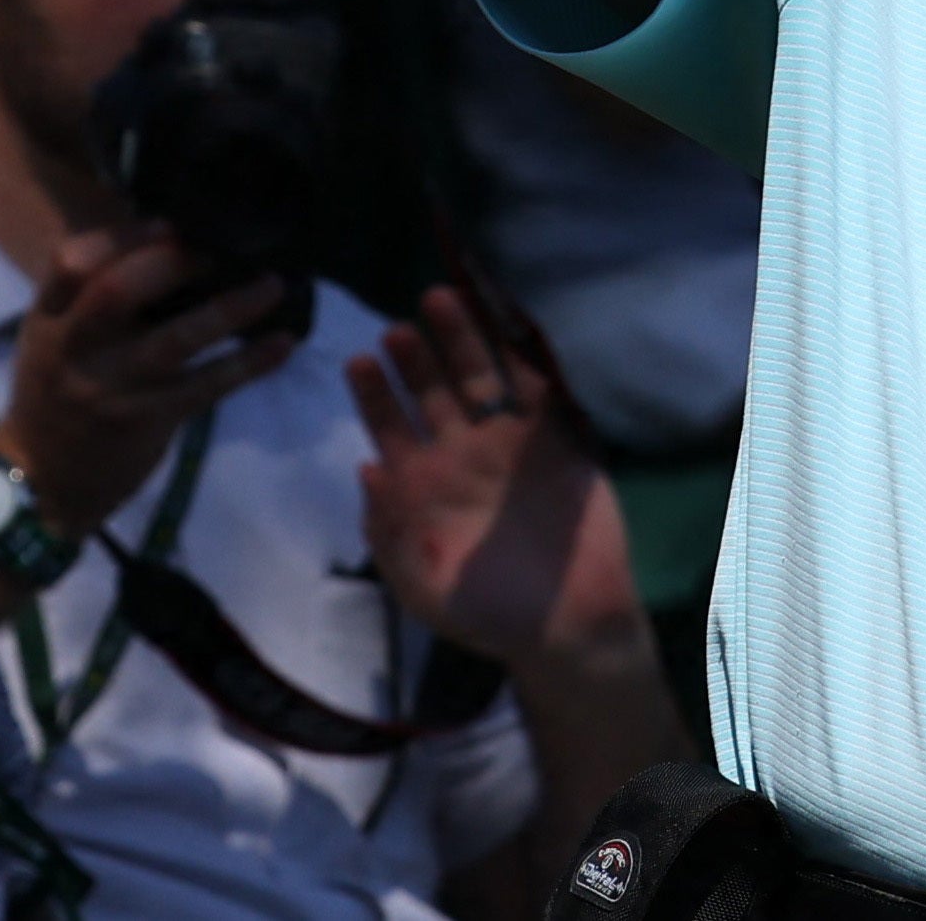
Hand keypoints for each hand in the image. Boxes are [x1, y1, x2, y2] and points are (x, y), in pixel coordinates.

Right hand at [3, 216, 305, 530]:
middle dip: (172, 261)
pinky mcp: (148, 420)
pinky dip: (248, 364)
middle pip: (118, 291)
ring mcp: (114, 388)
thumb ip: (90, 294)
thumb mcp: (52, 337)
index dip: (121, 235)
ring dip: (229, 308)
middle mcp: (77, 348)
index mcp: (50, 319)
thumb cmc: (56, 392)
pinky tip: (283, 344)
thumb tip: (164, 236)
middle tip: (217, 249)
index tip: (166, 222)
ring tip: (272, 284)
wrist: (45, 482)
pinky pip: (205, 388)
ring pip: (174, 340)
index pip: (70, 262)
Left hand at [348, 287, 639, 681]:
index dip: (374, 395)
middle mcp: (459, 453)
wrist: (567, 624)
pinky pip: (532, 388)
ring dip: (459, 341)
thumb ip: (388, 534)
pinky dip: (517, 355)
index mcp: (421, 486)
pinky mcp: (553, 437)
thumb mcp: (421, 588)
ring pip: (477, 379)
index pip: (390, 427)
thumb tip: (365, 471)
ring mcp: (505, 442)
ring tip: (438, 301)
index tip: (358, 359)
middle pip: (430, 392)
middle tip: (397, 327)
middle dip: (413, 359)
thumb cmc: (486, 613)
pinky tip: (503, 322)